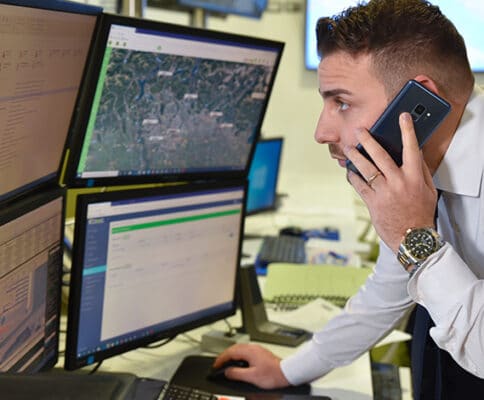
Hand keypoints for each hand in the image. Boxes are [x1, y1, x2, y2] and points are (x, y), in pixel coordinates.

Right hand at [212, 343, 289, 388]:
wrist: (286, 372)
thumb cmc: (273, 374)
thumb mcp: (252, 377)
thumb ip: (237, 374)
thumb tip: (227, 372)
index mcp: (249, 351)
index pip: (230, 353)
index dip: (220, 359)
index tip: (215, 366)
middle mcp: (252, 348)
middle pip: (233, 349)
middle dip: (224, 356)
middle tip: (218, 364)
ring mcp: (256, 349)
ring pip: (239, 349)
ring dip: (230, 355)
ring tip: (226, 364)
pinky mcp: (260, 352)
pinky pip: (244, 351)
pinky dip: (237, 356)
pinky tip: (238, 362)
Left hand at [344, 112, 437, 252]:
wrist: (411, 238)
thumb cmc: (421, 213)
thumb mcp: (428, 190)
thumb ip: (422, 171)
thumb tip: (416, 153)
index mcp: (414, 177)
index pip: (411, 149)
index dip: (407, 131)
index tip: (402, 117)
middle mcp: (398, 182)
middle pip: (380, 155)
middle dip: (368, 140)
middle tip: (359, 131)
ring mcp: (384, 192)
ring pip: (366, 169)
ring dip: (355, 157)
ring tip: (347, 149)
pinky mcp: (372, 202)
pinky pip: (359, 186)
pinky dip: (353, 177)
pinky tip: (349, 171)